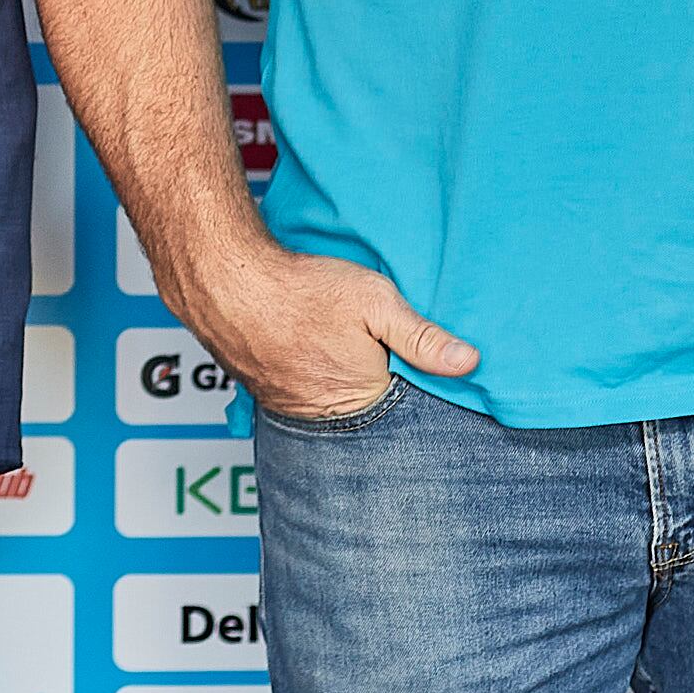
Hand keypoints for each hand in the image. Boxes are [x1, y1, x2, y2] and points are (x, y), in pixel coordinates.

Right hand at [161, 235, 478, 420]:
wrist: (223, 277)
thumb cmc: (300, 288)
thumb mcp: (375, 302)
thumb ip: (422, 336)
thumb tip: (469, 363)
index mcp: (357, 401)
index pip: (399, 411)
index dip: (406, 383)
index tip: (406, 362)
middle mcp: (318, 415)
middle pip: (361, 410)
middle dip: (370, 386)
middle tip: (366, 350)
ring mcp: (283, 405)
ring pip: (324, 402)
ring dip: (333, 381)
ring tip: (333, 346)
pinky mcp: (257, 390)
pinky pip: (292, 393)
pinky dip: (302, 376)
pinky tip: (303, 349)